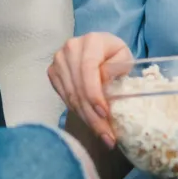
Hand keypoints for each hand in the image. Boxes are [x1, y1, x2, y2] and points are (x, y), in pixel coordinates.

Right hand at [46, 31, 133, 147]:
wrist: (97, 47)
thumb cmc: (114, 53)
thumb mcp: (124, 57)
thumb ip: (117, 67)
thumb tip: (104, 84)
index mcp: (90, 42)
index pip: (88, 70)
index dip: (94, 94)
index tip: (105, 114)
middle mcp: (70, 50)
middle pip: (79, 88)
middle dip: (93, 116)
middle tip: (107, 136)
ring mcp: (58, 61)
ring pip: (71, 97)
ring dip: (86, 119)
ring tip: (102, 135)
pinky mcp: (53, 73)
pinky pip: (64, 98)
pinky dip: (78, 113)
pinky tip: (90, 123)